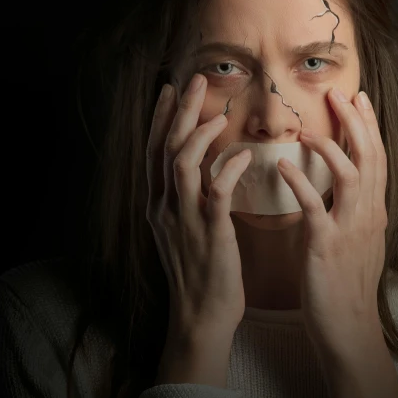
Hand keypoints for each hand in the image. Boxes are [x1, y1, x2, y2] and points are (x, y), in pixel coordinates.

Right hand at [146, 73, 251, 336]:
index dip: (163, 117)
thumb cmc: (201, 274)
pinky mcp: (209, 235)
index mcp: (159, 206)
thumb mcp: (188, 232)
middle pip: (166, 148)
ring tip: (218, 113)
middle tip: (196, 80)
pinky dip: (227, 170)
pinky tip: (242, 155)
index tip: (173, 89)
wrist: (200, 317)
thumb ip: (191, 200)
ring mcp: (184, 221)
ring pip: (182, 163)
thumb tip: (209, 170)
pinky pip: (215, 193)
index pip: (155, 151)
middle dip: (181, 111)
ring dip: (199, 134)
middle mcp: (165, 208)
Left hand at [276, 87, 387, 362]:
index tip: (357, 97)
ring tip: (311, 128)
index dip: (368, 126)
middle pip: (369, 157)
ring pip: (350, 176)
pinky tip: (283, 166)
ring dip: (332, 147)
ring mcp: (349, 230)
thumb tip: (338, 189)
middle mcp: (367, 215)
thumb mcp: (353, 241)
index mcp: (372, 212)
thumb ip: (349, 212)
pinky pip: (314, 208)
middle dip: (356, 122)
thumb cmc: (343, 285)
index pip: (376, 159)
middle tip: (339, 94)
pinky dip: (300, 183)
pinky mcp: (326, 247)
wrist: (348, 328)